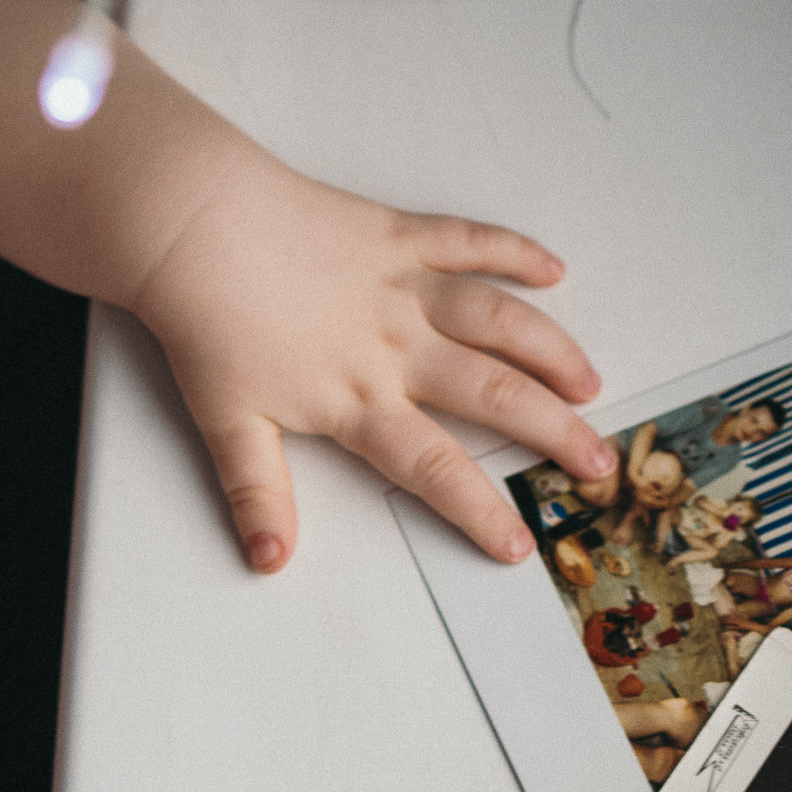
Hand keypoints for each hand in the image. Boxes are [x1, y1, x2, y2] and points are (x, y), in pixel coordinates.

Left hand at [130, 151, 615, 573]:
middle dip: (554, 434)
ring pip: (502, 322)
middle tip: (596, 462)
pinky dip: (517, 251)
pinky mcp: (398, 235)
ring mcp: (403, 287)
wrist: (195, 232)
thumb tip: (270, 558)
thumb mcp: (225, 425)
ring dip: (552, 352)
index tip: (518, 543)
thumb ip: (257, 494)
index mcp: (357, 401)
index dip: (480, 511)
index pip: (434, 470)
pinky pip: (472, 241)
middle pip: (494, 398)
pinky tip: (552, 268)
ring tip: (588, 383)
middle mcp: (395, 347)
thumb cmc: (206, 324)